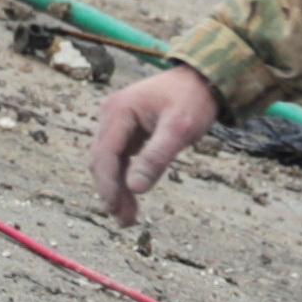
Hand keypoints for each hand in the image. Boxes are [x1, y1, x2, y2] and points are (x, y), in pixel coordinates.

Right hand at [90, 66, 220, 225]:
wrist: (201, 78)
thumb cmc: (192, 100)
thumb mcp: (180, 130)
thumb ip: (156, 158)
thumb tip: (135, 189)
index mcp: (118, 111)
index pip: (105, 155)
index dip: (109, 186)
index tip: (117, 211)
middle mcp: (110, 114)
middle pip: (101, 160)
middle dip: (111, 192)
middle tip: (125, 222)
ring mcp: (115, 120)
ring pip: (107, 161)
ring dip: (115, 188)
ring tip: (128, 217)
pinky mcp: (124, 126)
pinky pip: (118, 156)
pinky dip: (123, 176)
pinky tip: (131, 195)